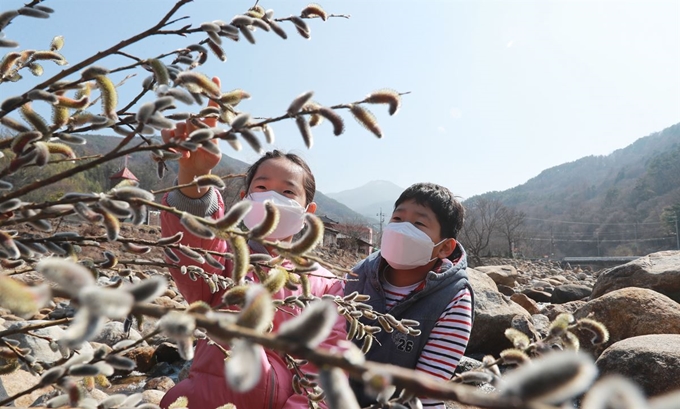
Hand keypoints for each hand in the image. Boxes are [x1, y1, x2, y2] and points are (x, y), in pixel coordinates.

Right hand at [162, 76, 222, 197]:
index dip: (213, 94)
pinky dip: (173, 145)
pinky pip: (166, 135)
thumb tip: (204, 137)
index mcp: (207, 124)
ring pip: (177, 126)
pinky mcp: (170, 138)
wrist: (195, 171)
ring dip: (182, 139)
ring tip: (188, 150)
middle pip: (189, 117)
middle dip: (190, 128)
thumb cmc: (208, 160)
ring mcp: (180, 130)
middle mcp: (193, 124)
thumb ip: (212, 145)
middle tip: (192, 139)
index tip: (216, 78)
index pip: (211, 107)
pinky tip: (182, 154)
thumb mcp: (215, 154)